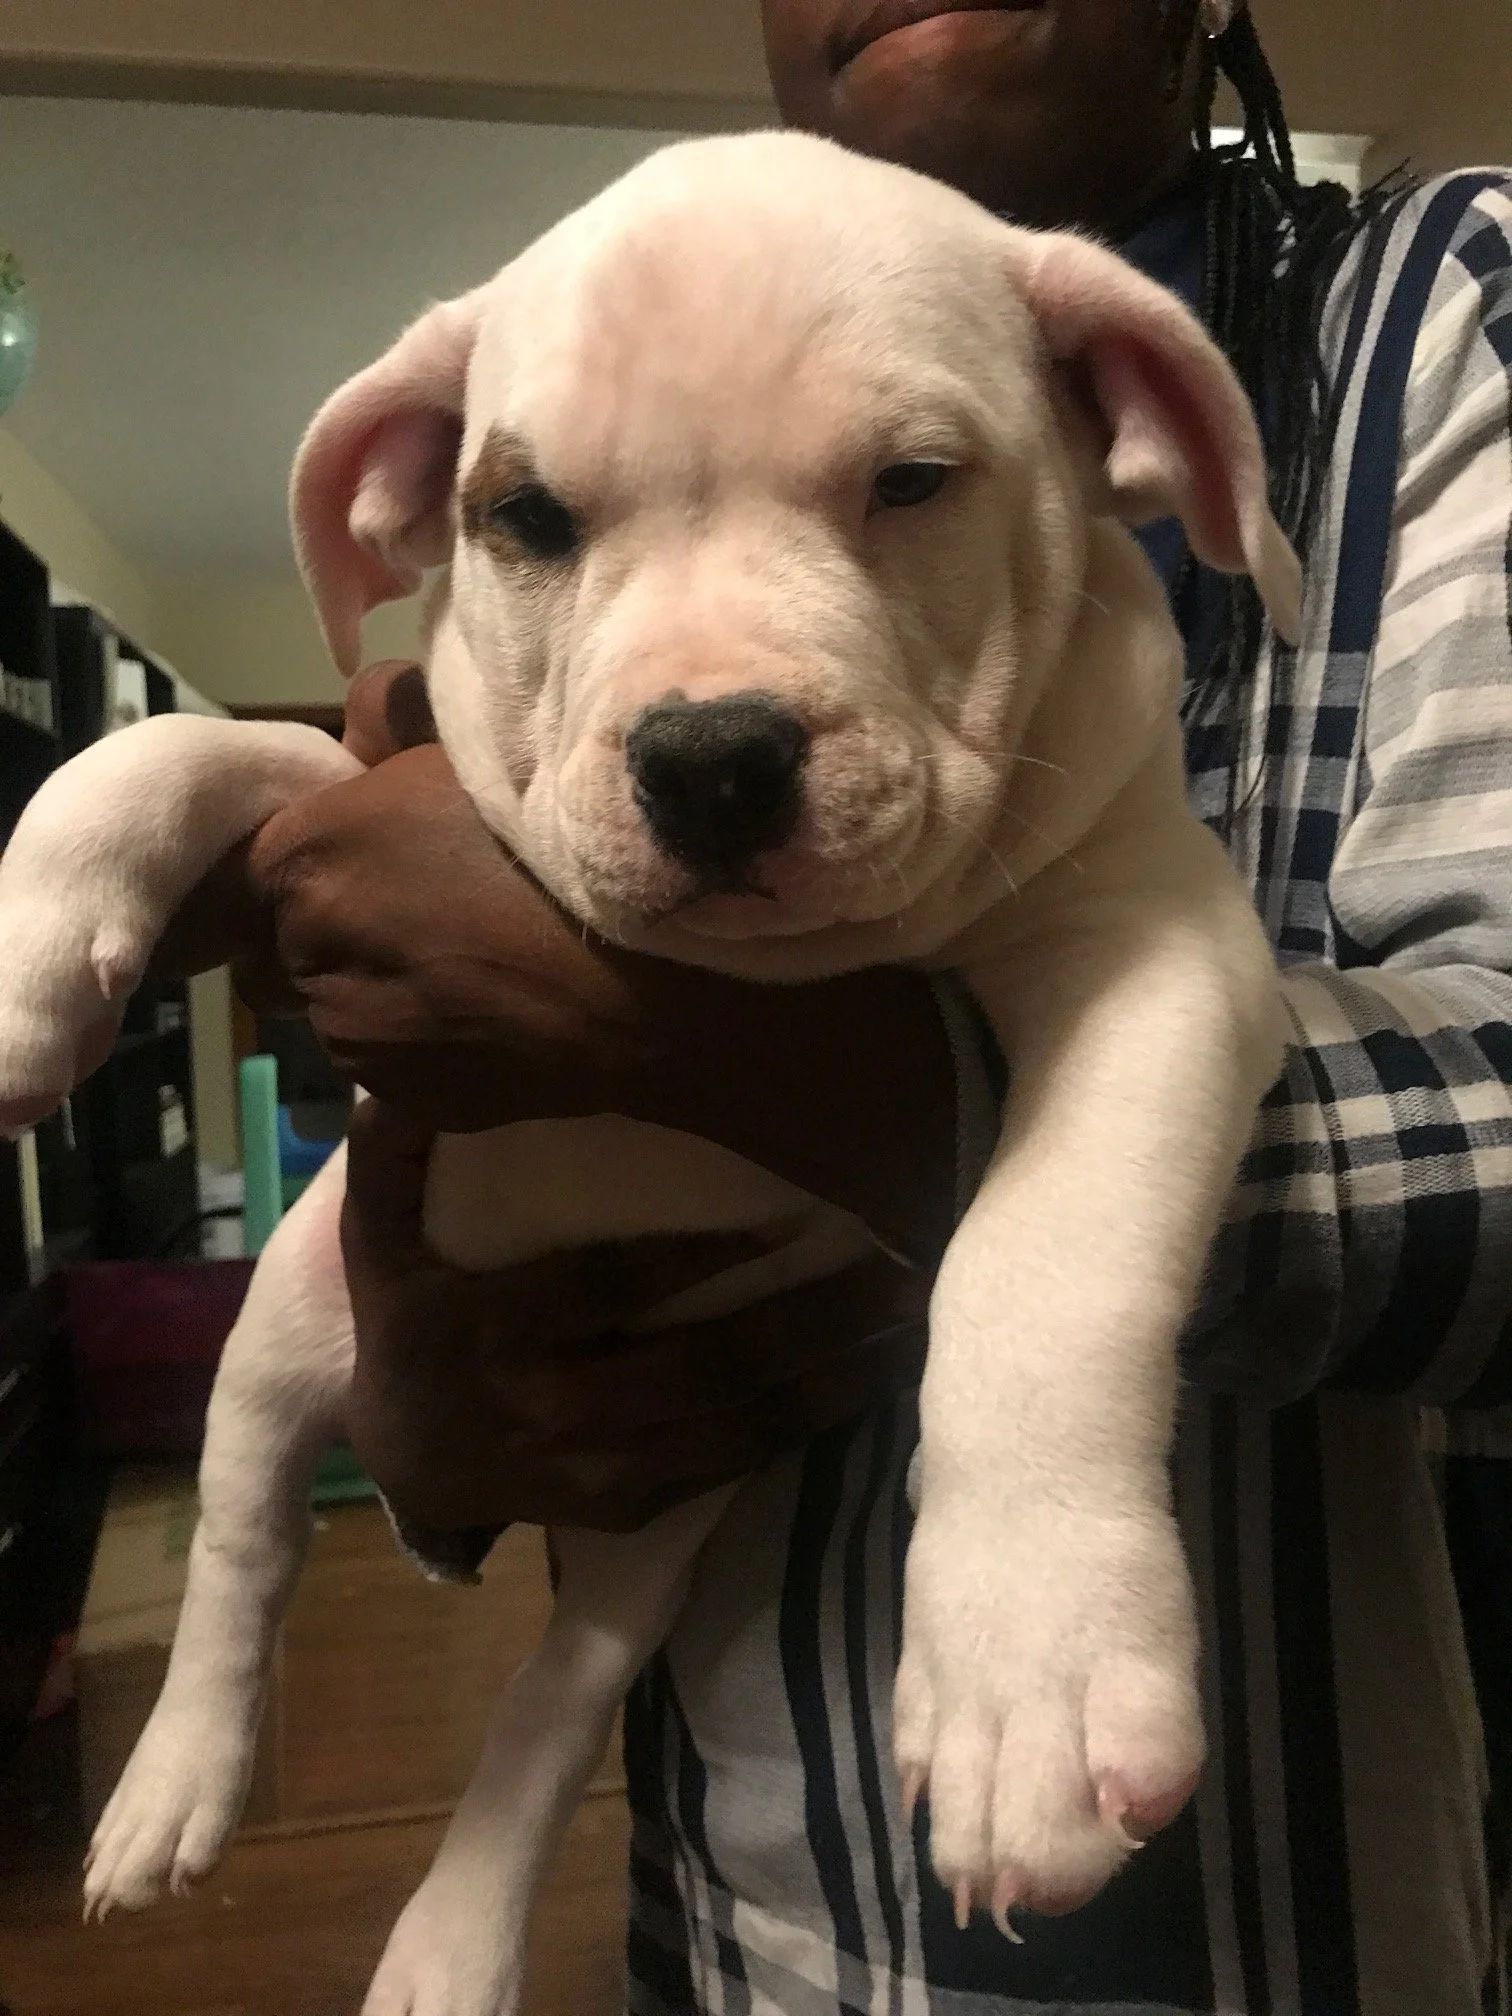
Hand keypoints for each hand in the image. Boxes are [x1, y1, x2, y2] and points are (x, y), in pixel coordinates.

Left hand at [232, 664, 962, 1265]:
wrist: (648, 988)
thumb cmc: (563, 852)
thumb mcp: (475, 752)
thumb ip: (389, 727)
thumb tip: (355, 719)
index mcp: (309, 851)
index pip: (251, 868)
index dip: (311, 866)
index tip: (365, 863)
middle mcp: (305, 946)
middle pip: (285, 942)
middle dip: (334, 930)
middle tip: (421, 914)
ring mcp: (347, 1032)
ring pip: (333, 1006)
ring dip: (374, 989)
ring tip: (466, 970)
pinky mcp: (394, 1096)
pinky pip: (383, 1062)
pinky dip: (417, 1043)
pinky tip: (487, 1018)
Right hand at [341, 1101, 929, 1531]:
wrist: (402, 1453)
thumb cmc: (411, 1311)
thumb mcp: (374, 1228)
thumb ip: (391, 1147)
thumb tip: (401, 1064)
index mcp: (481, 1326)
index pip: (605, 1287)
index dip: (699, 1257)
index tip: (791, 1214)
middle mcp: (538, 1406)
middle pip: (692, 1365)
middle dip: (804, 1318)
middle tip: (897, 1267)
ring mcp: (586, 1469)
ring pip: (725, 1425)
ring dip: (825, 1376)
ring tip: (907, 1321)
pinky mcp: (623, 1505)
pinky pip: (725, 1471)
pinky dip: (801, 1430)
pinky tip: (865, 1384)